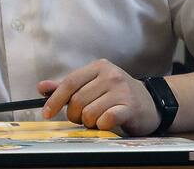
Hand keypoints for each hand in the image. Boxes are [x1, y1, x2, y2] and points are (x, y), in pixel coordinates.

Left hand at [38, 59, 159, 135]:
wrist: (151, 103)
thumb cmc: (117, 95)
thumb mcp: (93, 84)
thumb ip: (68, 86)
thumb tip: (42, 87)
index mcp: (99, 67)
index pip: (70, 82)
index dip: (55, 99)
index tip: (46, 113)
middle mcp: (111, 75)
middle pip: (77, 100)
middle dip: (74, 115)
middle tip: (82, 118)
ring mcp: (122, 90)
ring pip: (89, 113)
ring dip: (89, 122)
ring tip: (97, 119)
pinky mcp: (130, 106)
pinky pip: (106, 119)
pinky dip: (102, 125)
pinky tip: (107, 123)